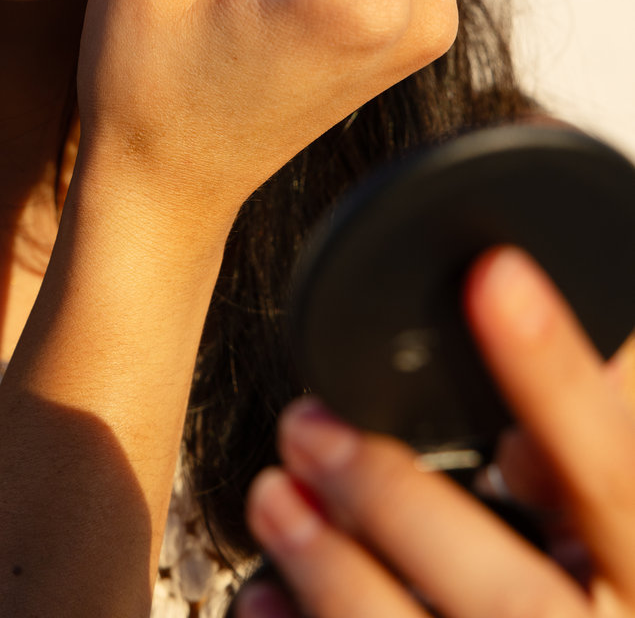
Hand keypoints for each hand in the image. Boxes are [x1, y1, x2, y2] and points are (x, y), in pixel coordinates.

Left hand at [239, 246, 634, 615]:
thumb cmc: (581, 601)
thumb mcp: (612, 535)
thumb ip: (583, 453)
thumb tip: (539, 312)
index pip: (611, 468)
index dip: (553, 374)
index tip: (494, 276)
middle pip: (508, 593)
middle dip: (394, 501)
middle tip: (306, 425)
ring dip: (332, 569)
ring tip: (274, 495)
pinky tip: (263, 596)